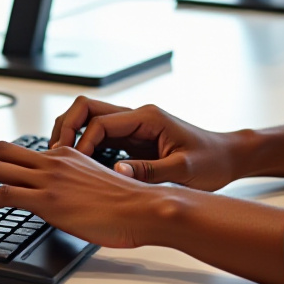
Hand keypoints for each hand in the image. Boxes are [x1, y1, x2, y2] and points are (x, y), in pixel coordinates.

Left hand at [0, 140, 176, 248]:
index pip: (19, 151)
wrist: (145, 208)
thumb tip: (61, 199)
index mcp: (65, 154)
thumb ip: (73, 184)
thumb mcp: (95, 183)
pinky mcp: (48, 200)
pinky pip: (2, 194)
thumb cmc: (128, 204)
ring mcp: (50, 179)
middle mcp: (54, 161)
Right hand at [50, 97, 245, 190]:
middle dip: (66, 129)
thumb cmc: (211, 160)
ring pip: (89, 121)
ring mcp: (133, 128)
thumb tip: (116, 173)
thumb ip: (149, 171)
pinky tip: (78, 167)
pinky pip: (99, 137)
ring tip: (61, 162)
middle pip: (86, 110)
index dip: (81, 141)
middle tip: (55, 156)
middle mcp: (137, 117)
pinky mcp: (133, 141)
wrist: (228, 157)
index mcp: (147, 117)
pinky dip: (84, 147)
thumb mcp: (183, 170)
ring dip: (72, 136)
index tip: (74, 164)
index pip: (100, 121)